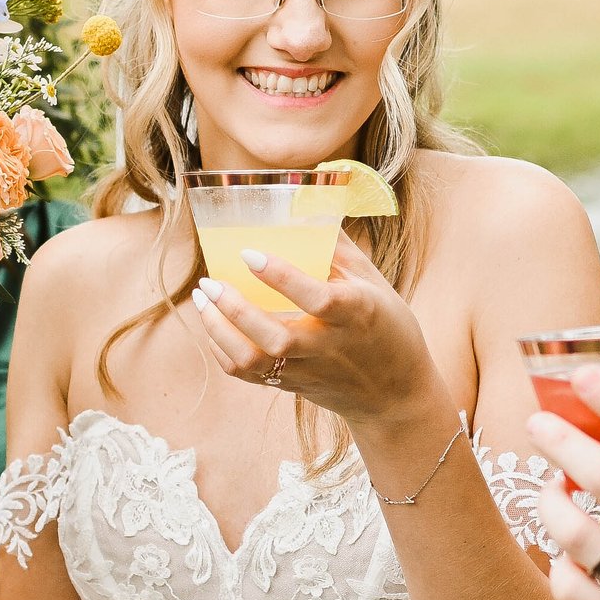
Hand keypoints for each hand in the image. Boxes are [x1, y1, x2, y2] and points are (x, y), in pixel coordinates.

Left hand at [193, 238, 449, 443]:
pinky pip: (249, 376)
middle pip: (276, 338)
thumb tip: (304, 206)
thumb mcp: (373, 281)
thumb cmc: (388, 325)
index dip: (281, 276)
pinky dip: (224, 350)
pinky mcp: (294, 385)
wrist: (396, 393)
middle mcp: (331, 346)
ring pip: (255, 361)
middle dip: (235, 310)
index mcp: (357, 313)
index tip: (248, 252)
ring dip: (219, 331)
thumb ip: (337, 247)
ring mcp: (310, 369)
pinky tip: (214, 325)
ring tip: (203, 299)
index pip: (317, 299)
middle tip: (210, 281)